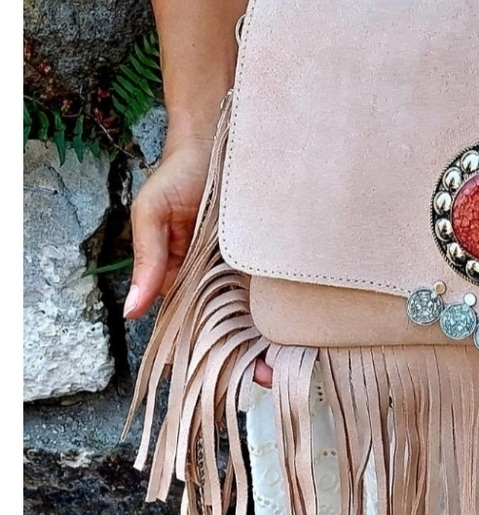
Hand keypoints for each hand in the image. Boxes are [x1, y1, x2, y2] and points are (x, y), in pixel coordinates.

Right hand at [124, 131, 275, 386]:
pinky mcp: (272, 257)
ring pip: (262, 317)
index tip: (233, 380)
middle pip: (235, 331)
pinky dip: (294, 312)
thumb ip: (147, 260)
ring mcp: (247, 271)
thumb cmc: (179, 172)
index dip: (213, 358)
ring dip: (278, 342)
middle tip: (275, 379)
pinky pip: (283, 290)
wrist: (221, 133)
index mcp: (185, 281)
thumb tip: (131, 312)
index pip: (196, 330)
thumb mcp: (152, 214)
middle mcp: (218, 281)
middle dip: (253, 359)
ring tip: (296, 367)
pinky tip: (310, 333)